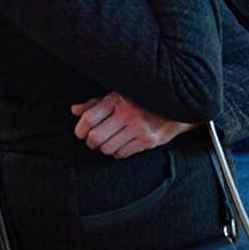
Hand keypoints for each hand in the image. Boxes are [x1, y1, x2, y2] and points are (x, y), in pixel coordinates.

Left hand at [70, 91, 193, 158]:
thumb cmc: (139, 100)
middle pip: (95, 137)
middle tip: (92, 140)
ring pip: (107, 148)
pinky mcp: (148, 141)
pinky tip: (120, 145)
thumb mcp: (117, 95)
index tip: (81, 132)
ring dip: (104, 148)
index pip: (89, 118)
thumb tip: (74, 111)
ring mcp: (138, 128)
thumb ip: (94, 104)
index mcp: (116, 99)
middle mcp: (127, 113)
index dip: (80, 129)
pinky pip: (122, 154)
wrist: (174, 105)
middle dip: (90, 142)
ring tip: (108, 142)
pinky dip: (117, 153)